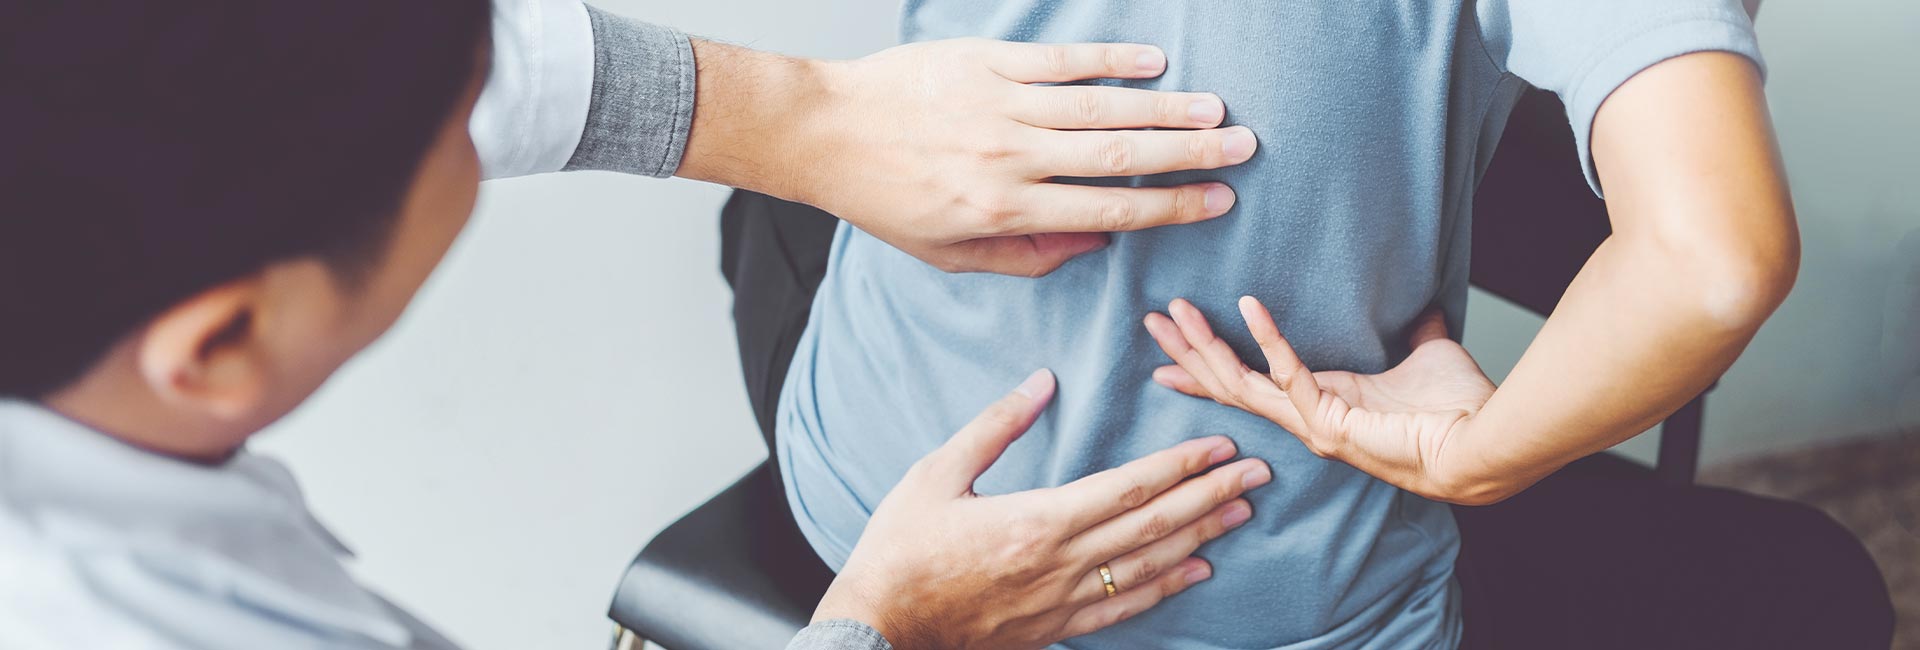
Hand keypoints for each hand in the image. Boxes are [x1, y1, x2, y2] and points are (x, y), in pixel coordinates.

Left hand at [679, 38, 1256, 277]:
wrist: (826, 132)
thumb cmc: (888, 199)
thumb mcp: (950, 254)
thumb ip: (1026, 256)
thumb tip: (1097, 245)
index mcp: (1004, 210)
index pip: (1108, 211)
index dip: (1170, 206)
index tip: (1219, 200)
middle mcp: (1010, 157)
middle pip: (1119, 157)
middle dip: (1189, 153)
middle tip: (1244, 148)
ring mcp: (1000, 104)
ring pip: (1099, 106)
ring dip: (1165, 106)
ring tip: (1215, 109)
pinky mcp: (986, 62)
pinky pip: (1061, 61)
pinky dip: (1112, 61)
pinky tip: (1155, 62)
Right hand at [814, 369, 1270, 648]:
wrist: (879, 627)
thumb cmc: (900, 548)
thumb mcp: (936, 474)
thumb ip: (994, 427)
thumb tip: (1042, 381)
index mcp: (1036, 521)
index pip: (1128, 487)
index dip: (1180, 464)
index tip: (1219, 444)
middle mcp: (1060, 564)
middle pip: (1154, 524)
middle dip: (1211, 494)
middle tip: (1258, 472)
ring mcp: (1061, 602)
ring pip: (1149, 566)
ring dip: (1201, 536)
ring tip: (1241, 511)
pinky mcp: (1054, 628)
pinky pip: (1124, 608)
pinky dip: (1167, 587)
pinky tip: (1197, 571)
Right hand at [1143, 298, 1495, 501]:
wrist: (1482, 444)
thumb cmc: (1457, 413)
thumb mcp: (1427, 356)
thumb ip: (1416, 334)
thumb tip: (1426, 309)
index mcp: (1321, 406)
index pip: (1249, 386)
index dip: (1209, 369)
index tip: (1171, 355)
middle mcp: (1308, 421)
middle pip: (1229, 386)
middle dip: (1188, 354)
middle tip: (1153, 321)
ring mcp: (1314, 425)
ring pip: (1240, 385)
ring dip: (1205, 347)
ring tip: (1175, 313)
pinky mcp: (1329, 421)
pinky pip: (1288, 374)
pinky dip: (1268, 337)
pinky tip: (1246, 304)